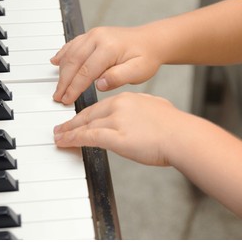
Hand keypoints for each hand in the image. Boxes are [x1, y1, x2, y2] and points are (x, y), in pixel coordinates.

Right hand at [51, 26, 162, 103]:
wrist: (151, 41)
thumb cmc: (146, 57)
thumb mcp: (139, 71)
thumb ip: (118, 77)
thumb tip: (99, 84)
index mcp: (108, 47)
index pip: (85, 71)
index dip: (74, 87)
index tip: (67, 99)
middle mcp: (98, 38)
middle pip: (73, 62)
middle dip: (64, 81)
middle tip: (58, 96)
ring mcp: (93, 35)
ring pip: (70, 53)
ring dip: (62, 71)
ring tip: (58, 87)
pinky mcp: (92, 35)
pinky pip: (72, 44)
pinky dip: (63, 54)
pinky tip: (55, 61)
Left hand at [53, 92, 183, 165]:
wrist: (182, 135)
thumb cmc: (174, 125)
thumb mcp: (155, 108)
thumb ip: (141, 110)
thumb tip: (137, 116)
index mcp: (127, 99)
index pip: (99, 107)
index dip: (85, 115)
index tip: (77, 120)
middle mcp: (118, 106)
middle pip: (88, 114)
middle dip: (72, 123)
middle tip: (60, 128)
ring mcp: (116, 121)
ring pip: (86, 125)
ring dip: (68, 132)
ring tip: (58, 137)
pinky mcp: (117, 136)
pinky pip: (89, 137)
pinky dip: (74, 139)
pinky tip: (64, 142)